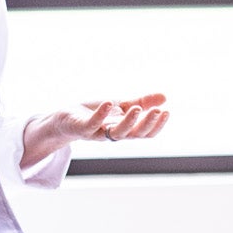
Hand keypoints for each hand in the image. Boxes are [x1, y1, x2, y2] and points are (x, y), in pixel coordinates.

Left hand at [54, 92, 170, 142]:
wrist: (66, 118)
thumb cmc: (95, 113)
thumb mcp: (121, 105)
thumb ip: (142, 102)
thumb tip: (165, 97)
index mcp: (125, 129)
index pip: (145, 132)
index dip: (157, 125)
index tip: (166, 112)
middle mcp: (114, 133)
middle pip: (134, 134)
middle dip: (147, 124)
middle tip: (158, 112)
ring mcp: (98, 132)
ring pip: (117, 133)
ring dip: (128, 122)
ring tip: (137, 108)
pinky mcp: (82, 128)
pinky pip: (92, 124)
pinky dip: (100, 115)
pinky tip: (109, 103)